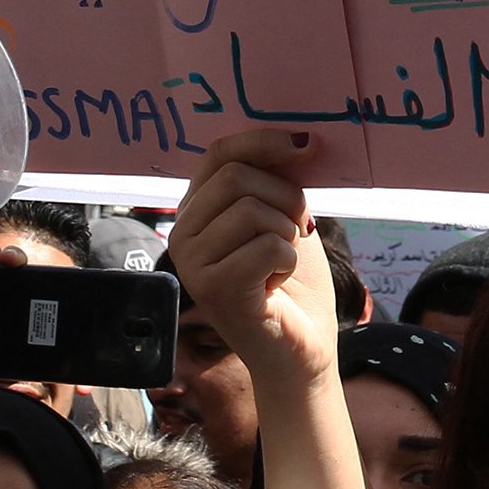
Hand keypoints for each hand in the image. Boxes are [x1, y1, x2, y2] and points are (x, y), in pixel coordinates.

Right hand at [168, 130, 335, 389]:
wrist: (299, 349)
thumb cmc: (293, 284)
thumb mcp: (285, 218)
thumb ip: (277, 181)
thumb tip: (299, 138)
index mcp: (196, 210)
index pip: (220, 153)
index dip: (263, 141)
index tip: (305, 145)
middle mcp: (182, 233)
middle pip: (238, 177)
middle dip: (286, 199)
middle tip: (297, 232)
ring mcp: (192, 263)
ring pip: (255, 211)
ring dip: (288, 236)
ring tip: (280, 266)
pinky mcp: (213, 289)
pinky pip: (268, 247)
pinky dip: (288, 263)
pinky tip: (275, 286)